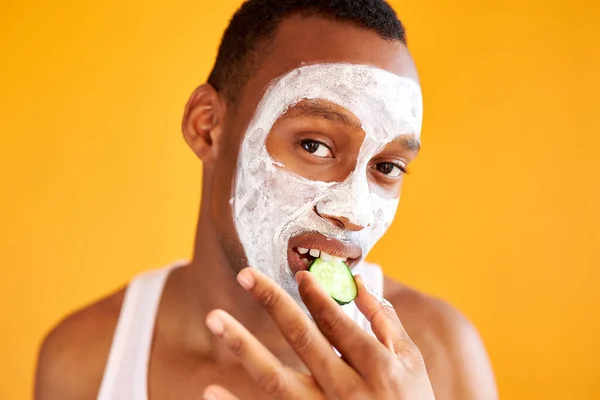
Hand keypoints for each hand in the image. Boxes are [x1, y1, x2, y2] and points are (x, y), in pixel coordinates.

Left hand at [203, 267, 434, 399]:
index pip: (336, 321)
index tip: (297, 274)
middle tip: (244, 274)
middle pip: (302, 338)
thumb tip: (358, 283)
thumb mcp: (411, 362)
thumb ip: (385, 322)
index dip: (314, 294)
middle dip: (272, 302)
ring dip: (243, 345)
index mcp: (377, 366)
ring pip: (275, 378)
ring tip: (214, 319)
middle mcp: (347, 388)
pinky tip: (210, 389)